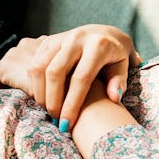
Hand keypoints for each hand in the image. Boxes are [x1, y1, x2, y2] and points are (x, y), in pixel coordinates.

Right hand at [0, 25, 139, 127]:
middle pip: (55, 72)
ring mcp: (60, 38)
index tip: (67, 125)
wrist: (106, 33)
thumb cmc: (116, 55)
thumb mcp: (124, 65)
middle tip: (56, 120)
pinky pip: (34, 63)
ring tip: (49, 110)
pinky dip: (35, 83)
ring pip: (39, 67)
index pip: (81, 78)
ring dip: (40, 93)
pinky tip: (44, 97)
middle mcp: (77, 38)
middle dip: (52, 101)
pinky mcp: (48, 40)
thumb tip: (114, 97)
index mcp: (98, 45)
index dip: (72, 104)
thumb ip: (119, 81)